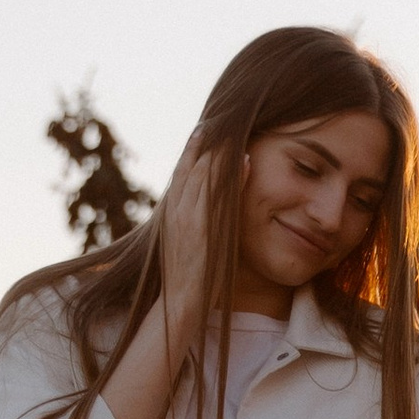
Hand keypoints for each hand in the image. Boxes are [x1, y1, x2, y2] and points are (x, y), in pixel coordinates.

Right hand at [157, 128, 221, 321]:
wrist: (180, 300)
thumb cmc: (188, 277)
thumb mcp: (185, 242)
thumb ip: (192, 222)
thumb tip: (203, 210)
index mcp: (172, 211)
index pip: (183, 171)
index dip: (193, 148)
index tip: (204, 128)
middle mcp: (178, 209)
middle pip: (193, 165)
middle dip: (206, 141)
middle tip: (220, 118)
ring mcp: (190, 217)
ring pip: (205, 174)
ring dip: (221, 151)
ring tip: (234, 128)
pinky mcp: (204, 228)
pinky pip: (221, 195)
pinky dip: (232, 175)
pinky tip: (245, 160)